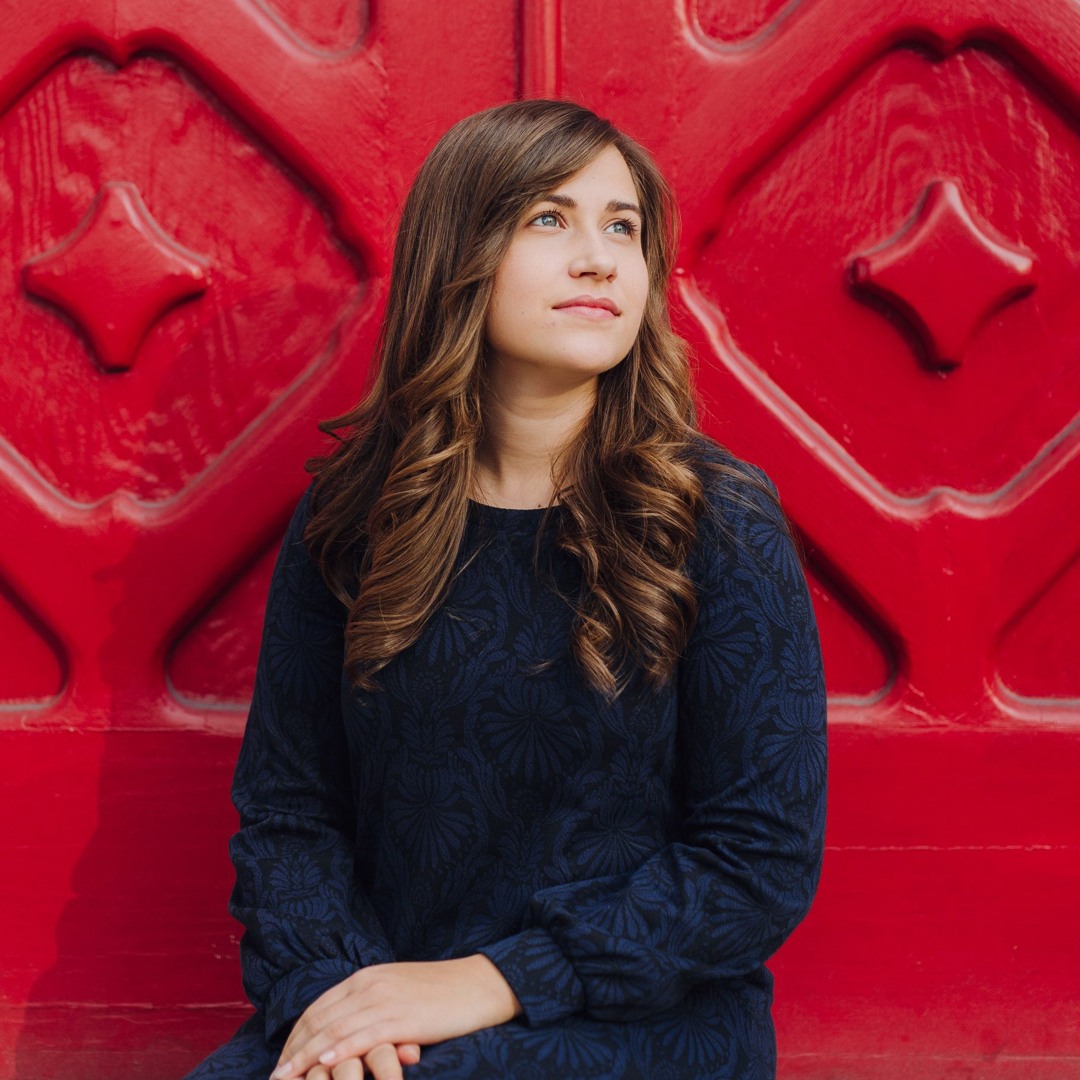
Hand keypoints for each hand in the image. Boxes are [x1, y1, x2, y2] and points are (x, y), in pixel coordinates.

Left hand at [273, 955, 521, 1078]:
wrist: (479, 984)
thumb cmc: (442, 994)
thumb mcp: (399, 992)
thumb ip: (372, 1006)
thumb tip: (348, 1032)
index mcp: (367, 977)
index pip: (319, 1008)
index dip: (296, 1036)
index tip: (282, 1060)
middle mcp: (369, 985)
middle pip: (319, 1019)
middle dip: (293, 1050)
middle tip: (275, 1077)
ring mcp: (384, 1000)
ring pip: (334, 1030)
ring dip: (305, 1057)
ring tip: (286, 1079)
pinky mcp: (401, 1018)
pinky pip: (362, 1037)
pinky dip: (338, 1052)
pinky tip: (323, 1067)